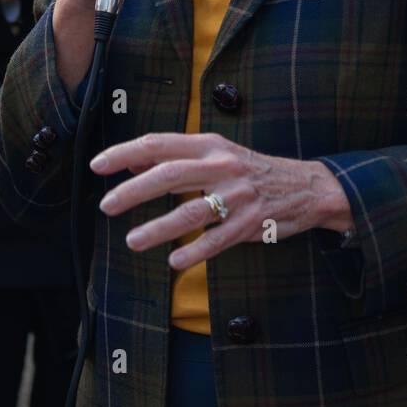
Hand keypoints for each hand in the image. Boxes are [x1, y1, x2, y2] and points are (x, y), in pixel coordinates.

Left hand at [90, 132, 353, 269]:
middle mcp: (222, 166)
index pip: (159, 144)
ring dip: (158, 228)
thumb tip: (132, 161)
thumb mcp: (218, 153)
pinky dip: (195, 251)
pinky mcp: (252, 222)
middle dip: (133, 191)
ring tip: (132, 241)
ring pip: (191, 211)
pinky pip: (218, 239)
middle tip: (105, 205)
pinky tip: (175, 261)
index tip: (97, 166)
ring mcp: (238, 195)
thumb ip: (178, 157)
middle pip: (169, 175)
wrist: (308, 187)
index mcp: (210, 145)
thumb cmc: (253, 171)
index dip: (125, 153)